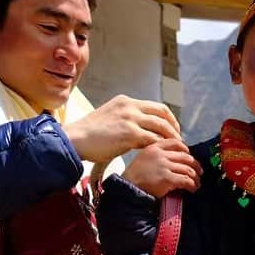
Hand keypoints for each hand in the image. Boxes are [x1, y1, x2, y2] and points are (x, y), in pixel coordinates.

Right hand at [65, 95, 182, 163]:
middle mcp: (130, 106)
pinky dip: (160, 146)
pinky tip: (162, 153)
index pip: (155, 106)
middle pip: (163, 113)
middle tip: (179, 139)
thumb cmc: (89, 134)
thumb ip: (125, 119)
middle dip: (174, 127)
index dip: (167, 118)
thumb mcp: (109, 117)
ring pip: (161, 126)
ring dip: (171, 137)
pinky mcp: (129, 133)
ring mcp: (130, 118)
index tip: (172, 129)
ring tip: (174, 148)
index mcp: (125, 101)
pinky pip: (153, 139)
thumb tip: (139, 130)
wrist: (75, 139)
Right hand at [122, 138, 201, 197]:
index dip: (186, 150)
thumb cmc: (136, 176)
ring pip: (188, 169)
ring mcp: (164, 166)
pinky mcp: (167, 179)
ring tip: (197, 183)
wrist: (128, 189)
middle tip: (199, 172)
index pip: (176, 143)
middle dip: (195, 165)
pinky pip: (186, 180)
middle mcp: (160, 154)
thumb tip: (178, 158)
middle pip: (186, 157)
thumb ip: (158, 155)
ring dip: (195, 177)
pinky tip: (193, 188)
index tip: (190, 157)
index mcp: (154, 147)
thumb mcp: (144, 158)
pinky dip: (192, 185)